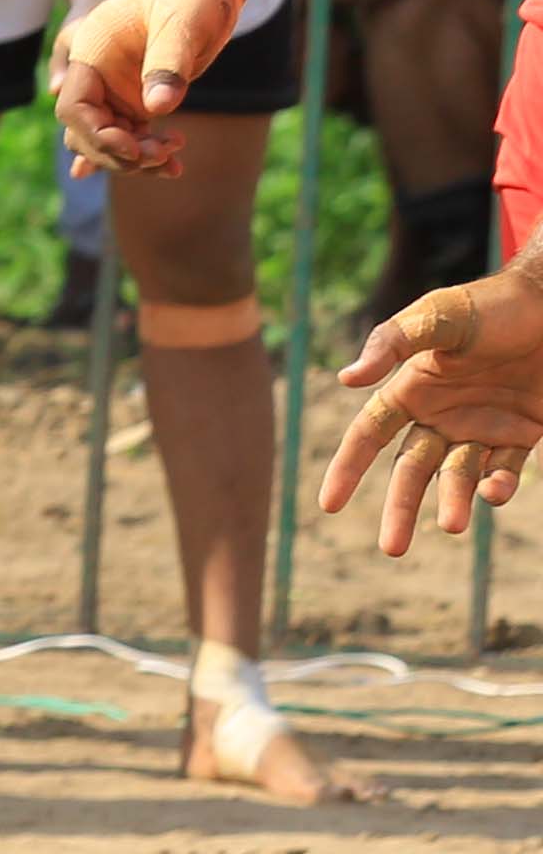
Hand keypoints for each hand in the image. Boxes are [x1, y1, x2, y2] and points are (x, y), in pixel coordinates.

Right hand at [52, 0, 263, 176]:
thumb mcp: (181, 23)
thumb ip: (166, 64)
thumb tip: (158, 109)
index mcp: (92, 54)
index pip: (74, 108)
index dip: (96, 134)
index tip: (132, 146)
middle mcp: (98, 76)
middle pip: (87, 133)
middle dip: (119, 152)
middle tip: (161, 155)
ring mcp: (118, 88)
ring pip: (110, 140)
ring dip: (136, 159)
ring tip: (174, 161)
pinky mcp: (140, 96)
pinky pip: (133, 135)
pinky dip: (147, 153)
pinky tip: (167, 169)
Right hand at [326, 262, 542, 554]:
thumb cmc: (495, 304)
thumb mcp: (439, 315)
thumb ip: (393, 343)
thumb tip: (346, 380)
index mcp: (413, 390)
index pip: (369, 436)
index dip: (347, 470)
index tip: (330, 506)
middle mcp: (443, 415)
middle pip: (412, 472)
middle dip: (401, 511)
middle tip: (392, 549)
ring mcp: (484, 426)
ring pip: (459, 477)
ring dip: (453, 502)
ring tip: (452, 525)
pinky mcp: (524, 432)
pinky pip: (506, 470)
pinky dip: (499, 485)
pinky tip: (495, 491)